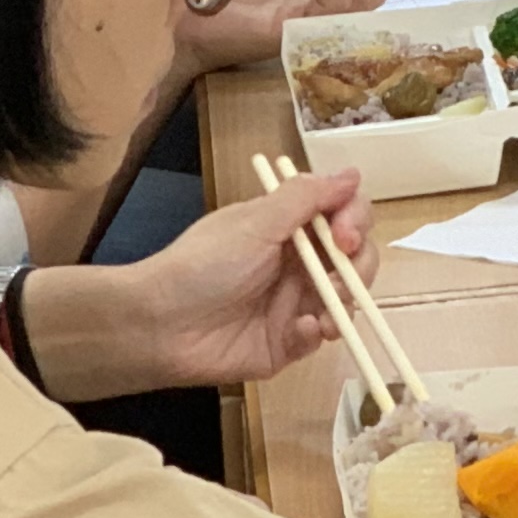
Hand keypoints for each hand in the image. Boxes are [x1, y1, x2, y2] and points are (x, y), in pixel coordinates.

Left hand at [124, 162, 382, 389]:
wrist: (158, 326)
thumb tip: (352, 174)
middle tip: (338, 280)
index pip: (345, 216)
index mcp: (290, 229)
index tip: (344, 236)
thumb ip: (307, 198)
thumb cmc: (203, 265)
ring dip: (345, 303)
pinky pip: (320, 338)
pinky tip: (303, 331)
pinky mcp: (287, 343)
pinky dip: (317, 333)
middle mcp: (299, 264)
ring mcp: (295, 304)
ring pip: (347, 300)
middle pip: (356, 259)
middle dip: (358, 268)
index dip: (355, 221)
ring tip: (325, 314)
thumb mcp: (254, 223)